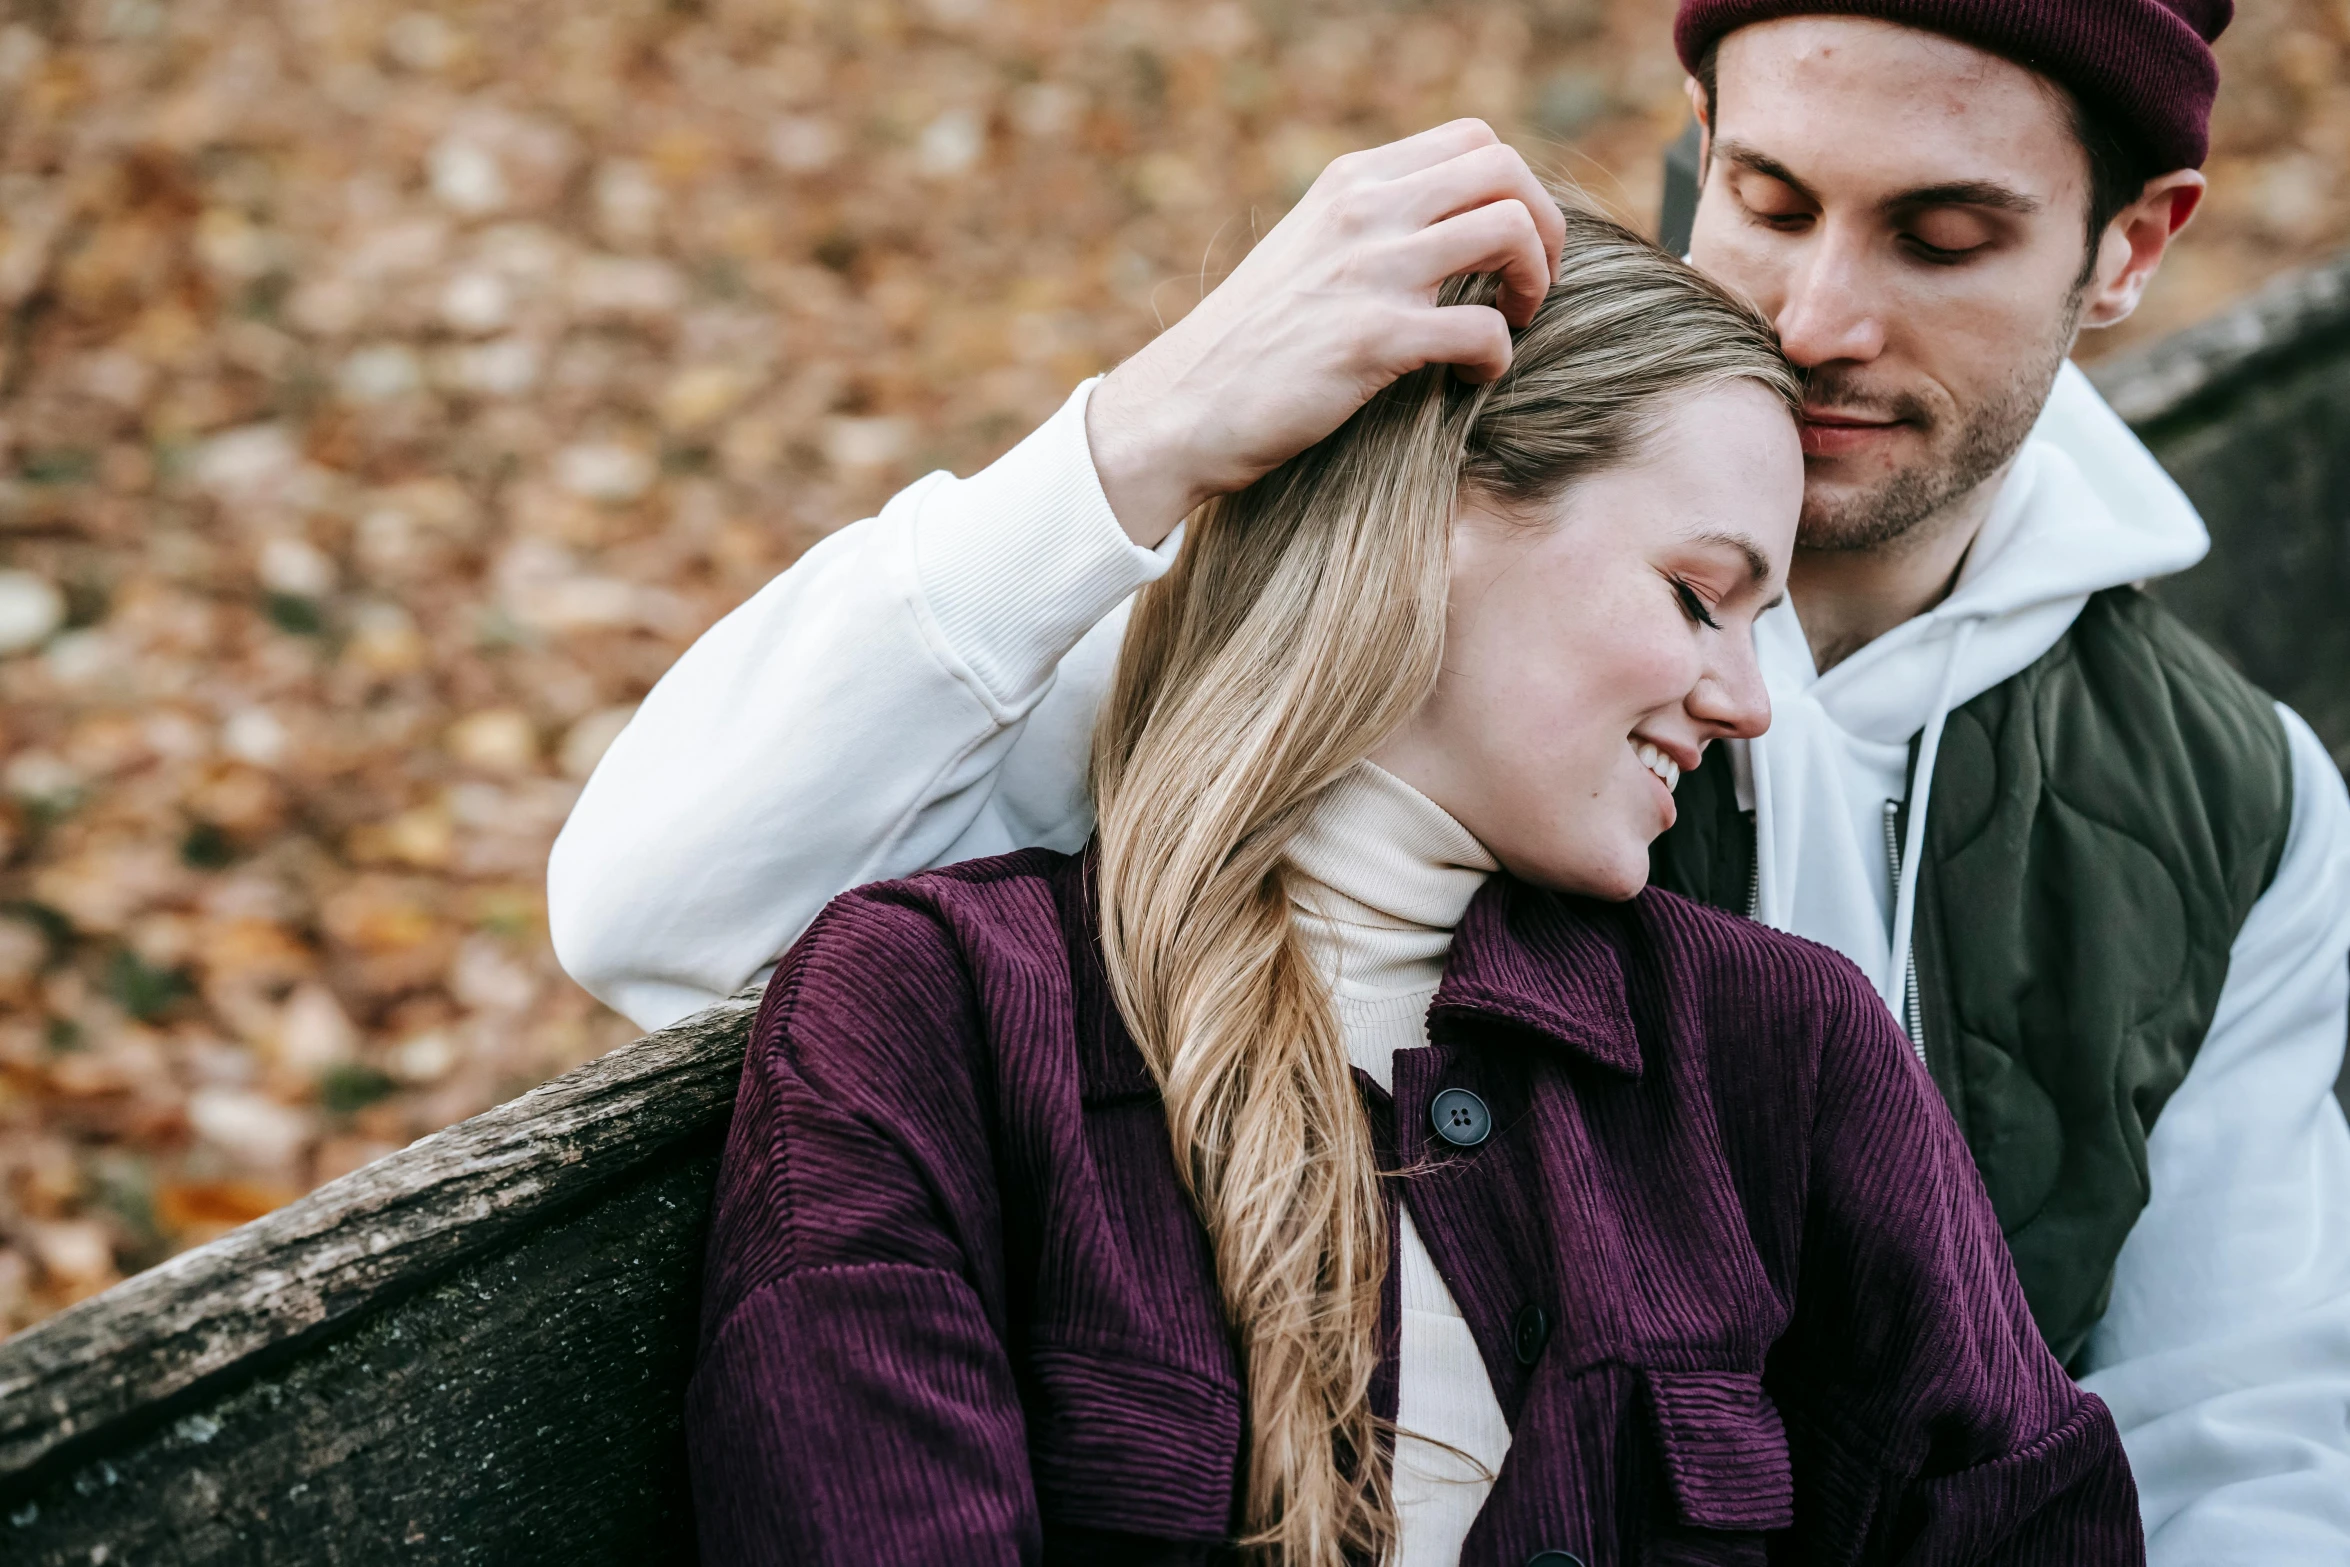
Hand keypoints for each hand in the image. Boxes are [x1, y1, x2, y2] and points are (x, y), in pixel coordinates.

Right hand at [1084, 120, 1564, 546]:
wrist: (1181, 409)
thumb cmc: (1248, 346)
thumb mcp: (1306, 254)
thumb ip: (1368, 229)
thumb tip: (1447, 233)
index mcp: (1349, 184)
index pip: (1473, 139)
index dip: (1515, 190)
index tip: (1506, 246)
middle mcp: (1362, 211)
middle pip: (1505, 168)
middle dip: (1542, 227)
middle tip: (1529, 286)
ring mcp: (1369, 270)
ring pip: (1508, 228)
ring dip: (1533, 281)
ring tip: (1512, 324)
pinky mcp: (1373, 338)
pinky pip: (1484, 329)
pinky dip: (1497, 358)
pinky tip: (1470, 380)